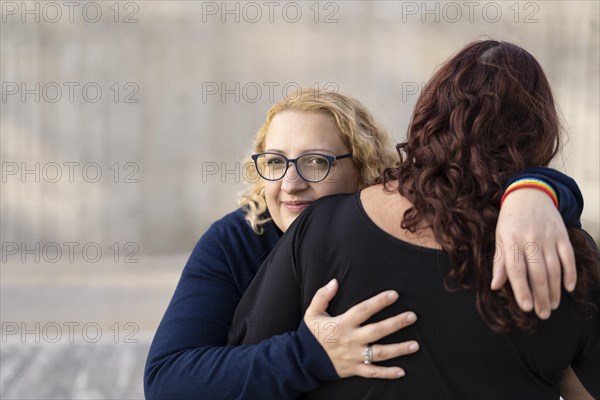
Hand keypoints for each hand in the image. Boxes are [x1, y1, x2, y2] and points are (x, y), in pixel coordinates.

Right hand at [304, 279, 418, 378]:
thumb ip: (323, 296)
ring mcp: (354, 356)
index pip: (364, 310)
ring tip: (415, 345)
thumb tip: (334, 281)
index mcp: (342, 324)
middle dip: (396, 323)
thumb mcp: (312, 313)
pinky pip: (373, 372)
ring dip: (399, 349)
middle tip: (412, 316)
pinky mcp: (354, 369)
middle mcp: (351, 340)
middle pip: (377, 331)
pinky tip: (402, 371)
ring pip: (380, 353)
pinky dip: (387, 373)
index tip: (394, 294)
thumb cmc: (311, 334)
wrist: (302, 360)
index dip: (379, 301)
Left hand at [492, 188, 576, 318]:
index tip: (525, 307)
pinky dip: (570, 273)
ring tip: (552, 306)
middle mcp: (530, 239)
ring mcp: (548, 237)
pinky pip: (568, 257)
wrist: (529, 194)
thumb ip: (499, 262)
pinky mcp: (562, 235)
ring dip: (554, 290)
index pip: (516, 270)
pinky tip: (568, 288)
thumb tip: (495, 286)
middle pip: (537, 273)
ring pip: (554, 268)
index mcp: (511, 241)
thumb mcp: (499, 238)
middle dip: (540, 296)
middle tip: (543, 314)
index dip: (521, 289)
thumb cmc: (510, 220)